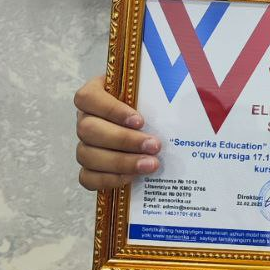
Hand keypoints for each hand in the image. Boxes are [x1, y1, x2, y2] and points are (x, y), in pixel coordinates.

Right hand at [74, 74, 161, 190]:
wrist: (152, 125)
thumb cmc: (151, 103)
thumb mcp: (153, 91)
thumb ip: (158, 90)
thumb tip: (185, 93)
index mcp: (95, 95)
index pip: (88, 98)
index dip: (111, 110)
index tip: (140, 120)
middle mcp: (85, 119)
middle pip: (87, 130)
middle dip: (123, 140)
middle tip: (154, 145)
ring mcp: (85, 144)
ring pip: (87, 155)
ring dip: (121, 162)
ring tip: (150, 164)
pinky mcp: (89, 168)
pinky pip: (87, 177)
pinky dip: (109, 179)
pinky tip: (132, 177)